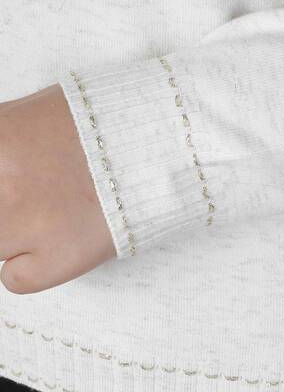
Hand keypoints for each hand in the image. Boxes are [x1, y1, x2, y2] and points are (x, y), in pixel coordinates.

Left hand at [0, 84, 115, 294]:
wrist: (160, 148)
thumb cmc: (106, 125)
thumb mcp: (36, 111)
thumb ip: (3, 140)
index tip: (7, 184)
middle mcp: (3, 183)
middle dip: (4, 207)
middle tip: (32, 199)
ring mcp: (27, 225)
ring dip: (11, 236)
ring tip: (40, 220)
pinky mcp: (58, 259)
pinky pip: (13, 279)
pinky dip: (27, 268)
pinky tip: (49, 247)